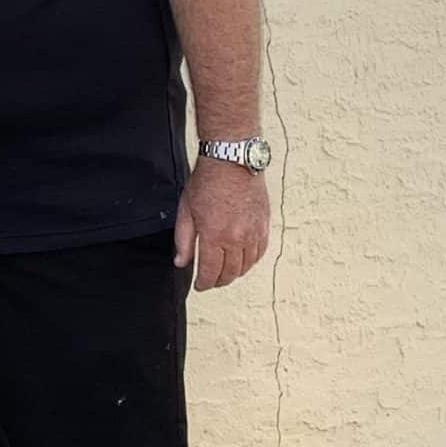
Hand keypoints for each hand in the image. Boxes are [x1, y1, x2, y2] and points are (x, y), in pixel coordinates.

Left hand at [173, 158, 270, 290]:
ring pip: (247, 266)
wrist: (231, 160)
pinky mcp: (264, 225)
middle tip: (210, 281)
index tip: (199, 286)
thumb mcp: (186, 210)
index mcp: (215, 235)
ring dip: (235, 273)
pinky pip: (260, 252)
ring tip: (225, 272)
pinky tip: (242, 259)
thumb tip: (181, 262)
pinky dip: (250, 260)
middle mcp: (237, 238)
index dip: (204, 284)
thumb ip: (183, 240)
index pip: (211, 272)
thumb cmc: (207, 181)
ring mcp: (253, 232)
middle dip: (218, 281)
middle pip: (230, 273)